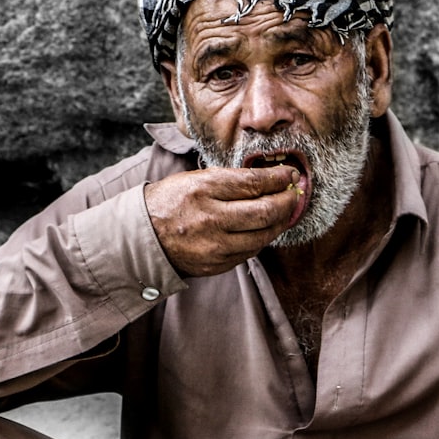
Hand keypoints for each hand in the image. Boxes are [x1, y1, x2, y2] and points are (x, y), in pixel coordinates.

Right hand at [144, 165, 300, 276]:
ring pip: (263, 235)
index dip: (278, 178)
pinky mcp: (217, 264)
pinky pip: (251, 251)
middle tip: (295, 193)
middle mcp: (210, 218)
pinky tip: (266, 228)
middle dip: (287, 200)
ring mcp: (214, 245)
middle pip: (265, 210)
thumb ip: (230, 181)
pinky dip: (263, 238)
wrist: (143, 238)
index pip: (253, 182)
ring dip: (281, 222)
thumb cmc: (170, 202)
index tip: (290, 174)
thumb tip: (269, 179)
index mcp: (202, 189)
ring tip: (286, 211)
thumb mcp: (194, 180)